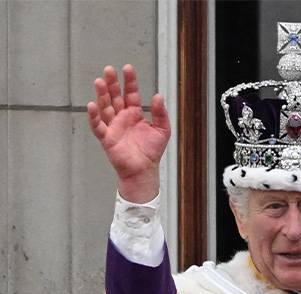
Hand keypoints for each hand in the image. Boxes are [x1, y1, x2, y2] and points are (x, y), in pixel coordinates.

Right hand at [86, 64, 170, 201]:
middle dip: (112, 83)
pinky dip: (94, 116)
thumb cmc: (152, 151)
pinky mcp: (106, 138)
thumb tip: (158, 96)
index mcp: (134, 113)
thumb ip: (160, 113)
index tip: (128, 68)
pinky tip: (91, 105)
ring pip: (105, 107)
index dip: (129, 81)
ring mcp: (112, 126)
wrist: (144, 170)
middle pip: (114, 96)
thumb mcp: (162, 130)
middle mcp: (121, 117)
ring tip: (99, 81)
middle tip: (109, 69)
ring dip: (101, 95)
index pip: (130, 93)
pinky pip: (98, 126)